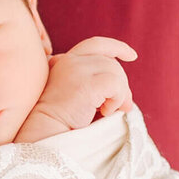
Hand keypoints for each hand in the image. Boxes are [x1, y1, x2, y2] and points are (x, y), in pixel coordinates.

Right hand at [17, 37, 137, 138]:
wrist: (45, 132)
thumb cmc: (62, 121)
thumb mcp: (79, 96)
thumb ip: (97, 86)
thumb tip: (128, 98)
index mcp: (66, 61)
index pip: (97, 45)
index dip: (117, 47)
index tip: (132, 56)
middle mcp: (70, 60)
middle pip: (111, 62)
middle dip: (123, 84)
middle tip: (123, 107)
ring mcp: (76, 69)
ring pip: (115, 72)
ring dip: (119, 94)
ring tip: (107, 111)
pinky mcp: (84, 83)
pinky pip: (115, 83)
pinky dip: (117, 99)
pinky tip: (106, 112)